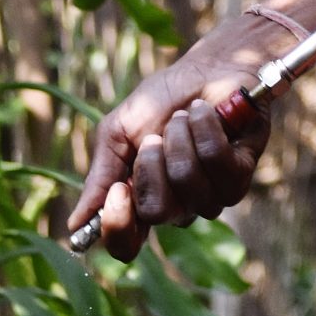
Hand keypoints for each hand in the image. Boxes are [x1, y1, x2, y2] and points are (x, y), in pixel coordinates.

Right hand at [65, 52, 271, 262]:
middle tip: (154, 136)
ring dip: (180, 138)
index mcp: (140, 201)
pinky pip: (217, 162)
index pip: (126, 246)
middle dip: (151, 165)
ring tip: (183, 116)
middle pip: (156, 212)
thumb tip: (75, 224)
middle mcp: (176, 208)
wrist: (205, 69)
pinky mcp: (240, 177)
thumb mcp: (118, 132)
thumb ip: (101, 177)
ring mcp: (210, 197)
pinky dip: (205, 128)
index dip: (118, 227)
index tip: (118, 190)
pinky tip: (205, 113)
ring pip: (188, 183)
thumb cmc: (161, 101)